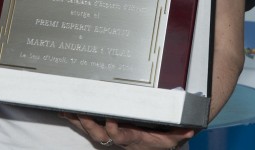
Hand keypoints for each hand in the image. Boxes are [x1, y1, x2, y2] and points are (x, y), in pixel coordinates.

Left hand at [61, 113, 194, 148]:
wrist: (152, 148)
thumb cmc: (159, 140)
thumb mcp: (171, 139)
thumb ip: (179, 134)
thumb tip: (191, 128)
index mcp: (131, 138)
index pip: (120, 135)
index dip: (113, 128)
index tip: (111, 119)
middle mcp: (116, 138)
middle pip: (98, 134)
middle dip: (88, 124)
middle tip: (81, 111)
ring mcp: (108, 135)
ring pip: (89, 129)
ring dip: (77, 120)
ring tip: (67, 108)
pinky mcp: (102, 130)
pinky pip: (86, 125)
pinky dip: (74, 118)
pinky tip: (64, 110)